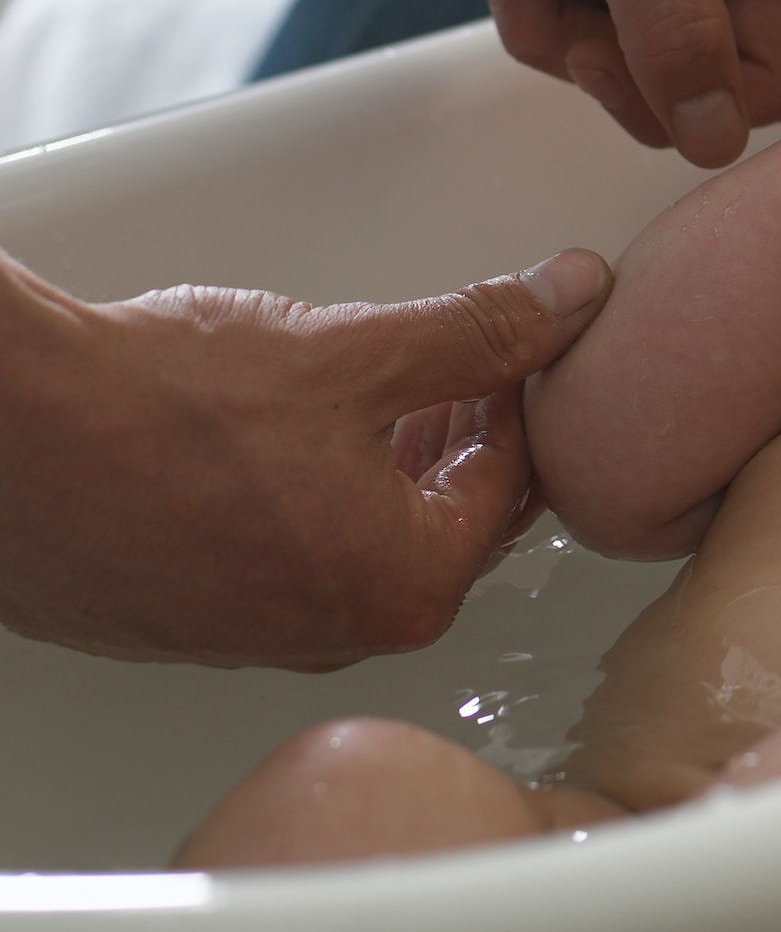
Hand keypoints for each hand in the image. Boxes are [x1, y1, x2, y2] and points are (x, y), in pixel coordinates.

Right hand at [0, 244, 610, 666]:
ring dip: (387, 457)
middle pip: (442, 520)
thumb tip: (573, 297)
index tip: (512, 340)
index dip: (520, 394)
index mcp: (403, 585)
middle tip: (458, 356)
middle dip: (460, 429)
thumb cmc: (172, 403)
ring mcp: (253, 635)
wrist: (8, 434)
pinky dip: (307, 489)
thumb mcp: (361, 350)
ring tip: (371, 378)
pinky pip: (284, 551)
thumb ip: (482, 330)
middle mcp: (334, 633)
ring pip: (364, 535)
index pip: (511, 483)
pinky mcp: (184, 620)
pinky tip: (277, 426)